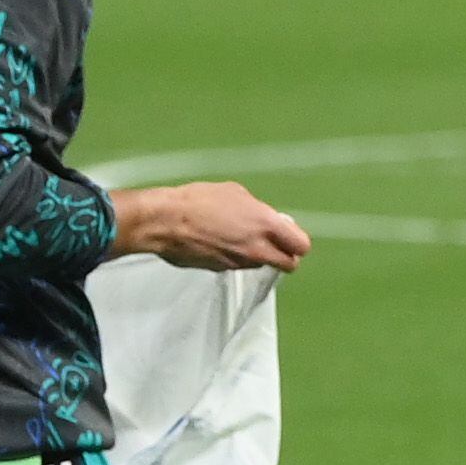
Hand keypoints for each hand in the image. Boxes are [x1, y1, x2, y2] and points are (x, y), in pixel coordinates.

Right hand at [109, 180, 309, 270]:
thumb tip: (264, 217)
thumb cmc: (199, 201)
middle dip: (286, 256)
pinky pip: (237, 265)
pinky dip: (234, 257)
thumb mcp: (236, 194)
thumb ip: (258, 210)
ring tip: (238, 238)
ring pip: (261, 265)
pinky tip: (219, 243)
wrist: (164, 221)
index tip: (289, 236)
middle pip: (289, 264)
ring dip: (257, 256)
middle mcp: (258, 249)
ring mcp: (239, 263)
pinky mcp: (221, 270)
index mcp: (266, 225)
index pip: (301, 246)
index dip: (297, 242)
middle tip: (274, 245)